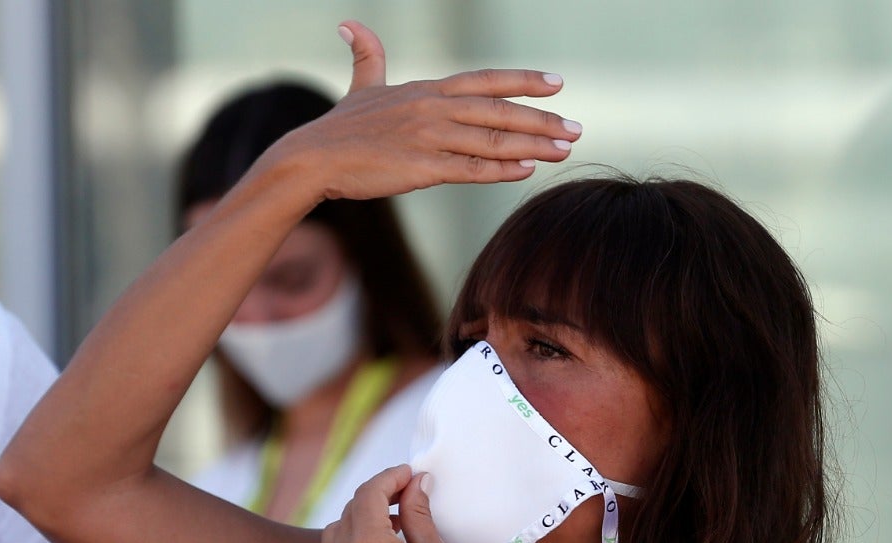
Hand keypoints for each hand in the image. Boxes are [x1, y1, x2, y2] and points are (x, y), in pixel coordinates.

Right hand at [262, 20, 579, 203]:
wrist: (314, 158)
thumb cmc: (341, 127)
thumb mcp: (361, 85)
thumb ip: (368, 55)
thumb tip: (350, 24)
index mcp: (427, 90)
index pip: (485, 80)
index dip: (523, 81)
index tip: (558, 83)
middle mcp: (433, 109)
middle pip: (499, 112)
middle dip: (542, 119)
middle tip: (577, 128)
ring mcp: (429, 138)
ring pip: (492, 141)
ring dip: (533, 145)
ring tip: (564, 150)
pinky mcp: (422, 168)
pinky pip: (471, 169)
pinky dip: (502, 169)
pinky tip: (528, 169)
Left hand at [321, 466, 471, 542]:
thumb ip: (418, 514)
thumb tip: (416, 483)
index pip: (370, 494)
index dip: (390, 477)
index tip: (408, 474)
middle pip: (351, 510)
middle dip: (377, 497)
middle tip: (406, 495)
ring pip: (335, 533)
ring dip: (360, 521)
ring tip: (392, 527)